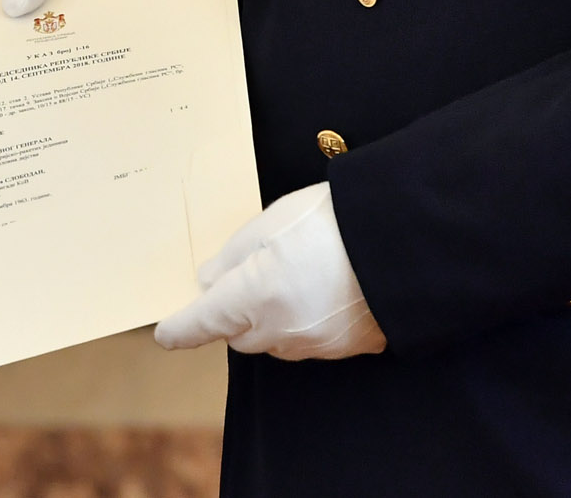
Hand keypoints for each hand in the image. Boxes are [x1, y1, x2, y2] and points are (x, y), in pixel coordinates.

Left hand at [153, 183, 384, 360]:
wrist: (406, 240)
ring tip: (291, 275)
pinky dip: (303, 322)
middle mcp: (280, 331)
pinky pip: (309, 342)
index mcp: (253, 297)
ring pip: (274, 341)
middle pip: (238, 335)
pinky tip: (320, 290)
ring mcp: (316, 345)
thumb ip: (234, 255)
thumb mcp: (272, 222)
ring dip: (269, 319)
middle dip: (233, 313)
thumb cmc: (334, 221)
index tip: (165, 333)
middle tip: (243, 277)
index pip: (201, 323)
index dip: (180, 328)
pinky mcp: (348, 349)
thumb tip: (209, 280)